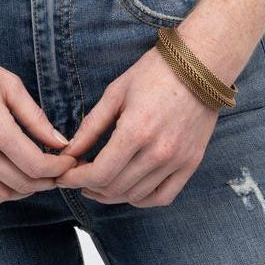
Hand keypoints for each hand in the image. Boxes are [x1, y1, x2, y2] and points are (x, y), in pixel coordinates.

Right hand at [0, 34, 78, 206]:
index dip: (59, 168)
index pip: (36, 165)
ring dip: (22, 190)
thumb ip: (36, 118)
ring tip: (33, 176)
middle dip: (46, 181)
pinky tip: (4, 183)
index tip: (70, 162)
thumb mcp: (9, 84)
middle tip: (57, 170)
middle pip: (21, 184)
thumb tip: (60, 143)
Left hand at [55, 45, 218, 207]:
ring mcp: (177, 161)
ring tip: (100, 183)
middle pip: (115, 188)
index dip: (76, 180)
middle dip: (89, 187)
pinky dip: (142, 199)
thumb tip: (69, 151)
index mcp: (135, 131)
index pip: (99, 173)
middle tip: (79, 178)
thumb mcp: (116, 92)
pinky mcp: (191, 164)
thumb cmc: (154, 72)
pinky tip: (128, 189)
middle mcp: (157, 152)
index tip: (64, 177)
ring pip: (136, 196)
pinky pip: (162, 197)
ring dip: (112, 195)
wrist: (200, 65)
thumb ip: (91, 126)